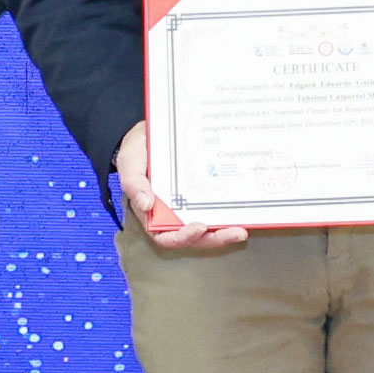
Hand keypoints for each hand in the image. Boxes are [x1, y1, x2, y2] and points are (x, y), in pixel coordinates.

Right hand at [109, 123, 245, 254]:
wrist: (151, 133)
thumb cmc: (137, 150)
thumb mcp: (129, 161)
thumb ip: (133, 182)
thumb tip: (146, 204)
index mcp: (151, 213)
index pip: (165, 235)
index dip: (182, 237)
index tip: (199, 228)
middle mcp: (171, 215)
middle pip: (192, 237)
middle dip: (214, 239)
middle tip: (235, 233)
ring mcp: (188, 206)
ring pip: (207, 229)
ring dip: (224, 232)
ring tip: (241, 231)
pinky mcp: (201, 196)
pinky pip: (215, 209)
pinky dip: (228, 214)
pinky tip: (244, 211)